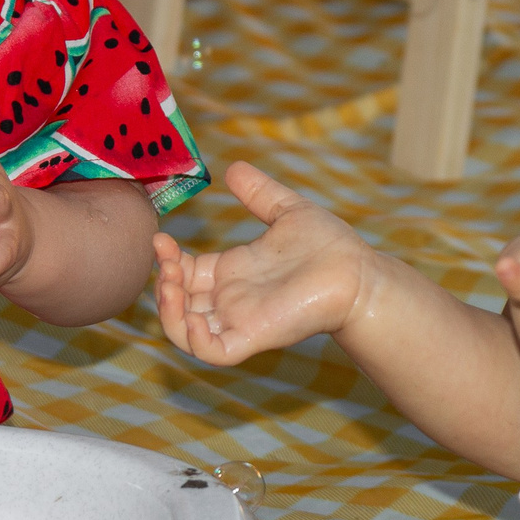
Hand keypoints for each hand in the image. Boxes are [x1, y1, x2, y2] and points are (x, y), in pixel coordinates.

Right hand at [152, 162, 374, 366]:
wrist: (358, 272)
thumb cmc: (330, 246)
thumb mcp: (286, 210)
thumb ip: (259, 193)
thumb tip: (233, 167)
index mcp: (233, 272)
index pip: (185, 272)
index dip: (168, 258)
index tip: (161, 237)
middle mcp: (231, 299)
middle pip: (178, 303)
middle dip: (163, 284)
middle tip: (169, 258)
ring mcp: (240, 320)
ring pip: (185, 332)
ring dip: (168, 311)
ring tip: (171, 283)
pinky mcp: (253, 337)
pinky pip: (212, 351)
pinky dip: (193, 339)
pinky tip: (193, 314)